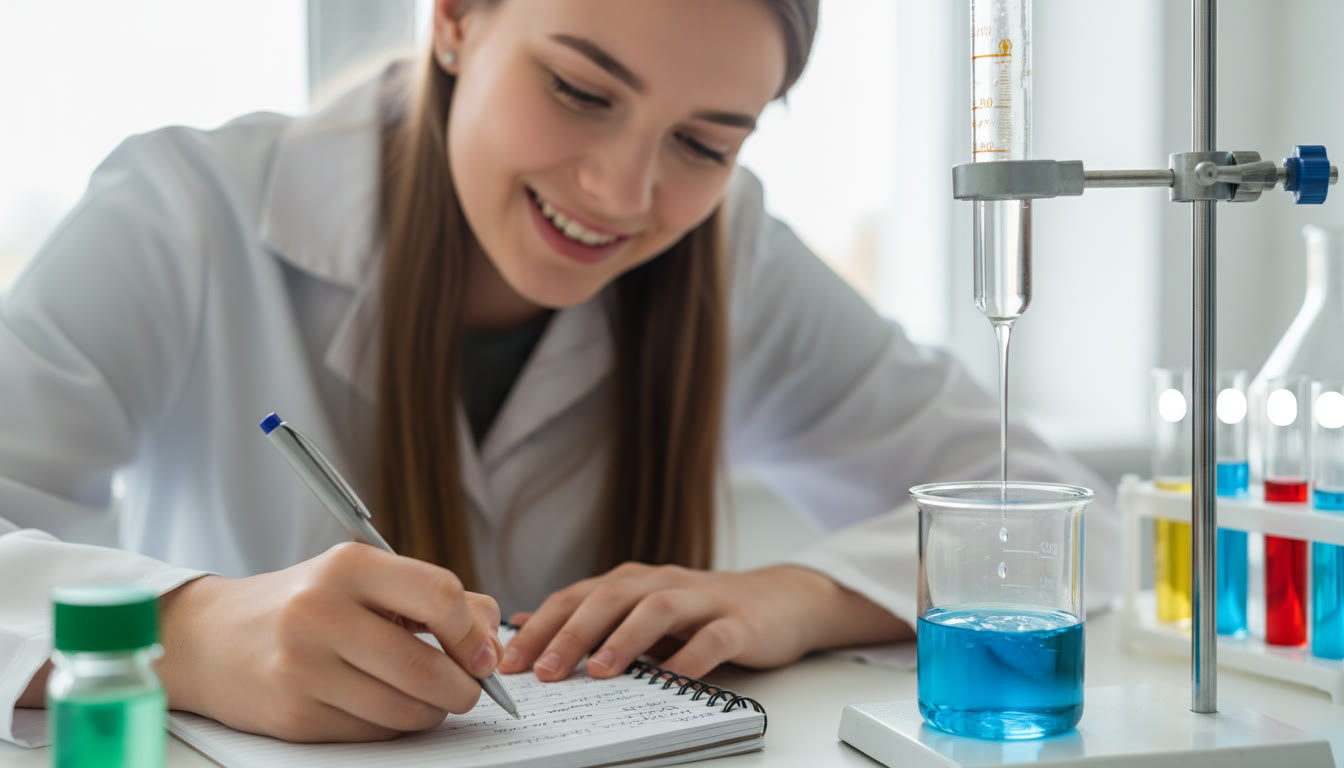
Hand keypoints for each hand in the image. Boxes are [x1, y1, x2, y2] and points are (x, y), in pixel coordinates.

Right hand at [155, 543, 502, 741]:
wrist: (209, 639)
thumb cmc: (304, 603)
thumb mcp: (363, 578)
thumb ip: (432, 597)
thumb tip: (492, 638)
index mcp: (349, 566)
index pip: (439, 596)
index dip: (474, 632)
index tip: (484, 653)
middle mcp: (321, 613)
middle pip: (426, 667)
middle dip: (463, 688)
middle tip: (469, 688)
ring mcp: (304, 668)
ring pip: (404, 710)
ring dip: (433, 712)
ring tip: (430, 698)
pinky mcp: (294, 716)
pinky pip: (373, 733)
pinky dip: (395, 727)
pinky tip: (386, 706)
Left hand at [497, 563, 910, 682]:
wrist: (782, 601)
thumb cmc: (705, 613)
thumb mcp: (641, 611)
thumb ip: (589, 616)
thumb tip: (525, 623)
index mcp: (633, 583)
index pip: (576, 597)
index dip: (539, 626)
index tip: (506, 660)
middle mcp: (663, 583)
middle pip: (609, 598)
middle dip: (570, 633)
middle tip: (541, 669)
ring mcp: (702, 601)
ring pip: (657, 610)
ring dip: (623, 639)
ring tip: (598, 671)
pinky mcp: (739, 623)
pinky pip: (714, 638)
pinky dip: (692, 657)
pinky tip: (674, 678)